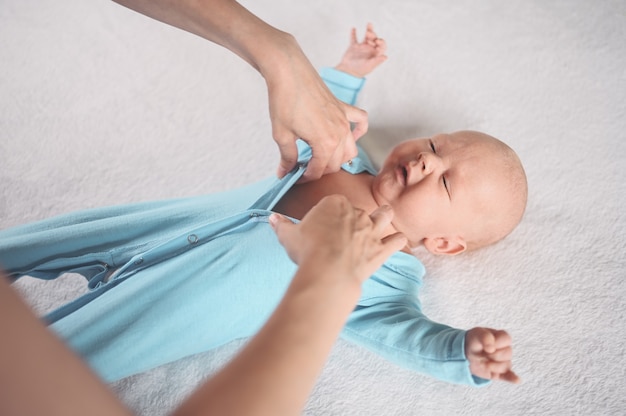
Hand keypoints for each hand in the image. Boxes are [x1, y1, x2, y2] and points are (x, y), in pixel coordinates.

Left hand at [266, 39, 367, 181]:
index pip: (319, 171)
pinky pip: (361, 122)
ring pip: (350, 150)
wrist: (288, 71)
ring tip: (321, 158)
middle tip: (303, 168)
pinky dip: (359, 131)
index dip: (305, 178)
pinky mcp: (343, 108)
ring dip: (338, 158)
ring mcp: (344, 120)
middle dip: (320, 170)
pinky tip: (350, 136)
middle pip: (336, 164)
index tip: (295, 178)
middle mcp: (340, 134)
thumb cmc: (284, 101)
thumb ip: (287, 157)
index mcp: (326, 143)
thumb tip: (284, 172)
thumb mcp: (282, 134)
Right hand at [269, 195, 406, 284]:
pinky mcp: (382, 249)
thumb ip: (281, 225)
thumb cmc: (307, 251)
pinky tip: (395, 242)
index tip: (324, 224)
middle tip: (348, 230)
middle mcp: (356, 212)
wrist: (328, 271)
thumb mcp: (289, 236)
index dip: (330, 213)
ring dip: (384, 216)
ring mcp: (372, 229)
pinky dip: (397, 241)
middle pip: (359, 209)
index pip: (335, 202)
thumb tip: (271, 218)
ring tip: (381, 220)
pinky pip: (398, 240)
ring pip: (385, 214)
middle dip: (355, 218)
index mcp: (334, 203)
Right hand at [335, 23, 387, 77]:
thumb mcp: (369, 65)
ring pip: (366, 37)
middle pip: (374, 39)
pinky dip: (353, 34)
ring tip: (369, 24)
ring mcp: (362, 48)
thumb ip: (377, 60)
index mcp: (375, 54)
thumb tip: (386, 57)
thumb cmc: (360, 70)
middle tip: (369, 34)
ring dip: (368, 30)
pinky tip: (354, 29)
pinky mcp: (354, 47)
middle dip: (373, 35)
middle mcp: (369, 50)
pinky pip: (354, 39)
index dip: (381, 42)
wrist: (348, 71)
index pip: (382, 46)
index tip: (377, 41)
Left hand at [465, 327, 520, 383]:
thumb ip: (485, 337)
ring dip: (490, 365)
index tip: (486, 345)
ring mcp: (503, 362)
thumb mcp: (476, 334)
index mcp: (502, 337)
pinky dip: (513, 378)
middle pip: (507, 354)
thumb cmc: (474, 341)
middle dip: (492, 355)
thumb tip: (491, 348)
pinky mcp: (500, 373)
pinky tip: (517, 380)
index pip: (506, 339)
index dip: (496, 343)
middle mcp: (505, 349)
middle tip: (482, 353)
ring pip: (504, 366)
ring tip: (482, 361)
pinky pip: (509, 376)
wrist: (465, 352)